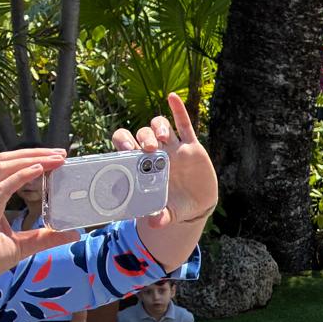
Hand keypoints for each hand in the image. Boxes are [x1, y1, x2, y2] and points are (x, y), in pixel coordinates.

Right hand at [0, 148, 70, 294]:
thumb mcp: (22, 246)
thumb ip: (45, 238)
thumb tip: (73, 234)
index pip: (10, 169)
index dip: (33, 160)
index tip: (58, 158)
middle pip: (7, 161)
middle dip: (35, 153)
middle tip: (61, 153)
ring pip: (4, 168)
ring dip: (32, 159)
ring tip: (55, 158)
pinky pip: (1, 189)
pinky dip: (20, 176)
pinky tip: (38, 170)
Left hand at [111, 92, 216, 228]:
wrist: (198, 204)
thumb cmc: (175, 206)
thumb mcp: (169, 212)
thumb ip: (161, 216)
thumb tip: (154, 223)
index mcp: (143, 164)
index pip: (126, 144)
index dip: (124, 142)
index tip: (127, 149)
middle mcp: (156, 152)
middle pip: (143, 133)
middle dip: (144, 136)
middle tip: (149, 149)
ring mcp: (174, 147)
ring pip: (161, 126)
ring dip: (159, 127)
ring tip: (165, 139)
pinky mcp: (191, 146)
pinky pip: (184, 124)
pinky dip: (178, 110)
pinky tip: (172, 98)